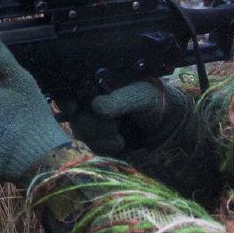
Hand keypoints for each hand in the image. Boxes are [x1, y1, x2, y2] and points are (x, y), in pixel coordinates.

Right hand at [68, 78, 190, 156]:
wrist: (170, 124)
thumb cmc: (154, 99)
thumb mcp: (139, 95)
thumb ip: (118, 101)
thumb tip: (96, 108)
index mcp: (95, 84)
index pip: (68, 90)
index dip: (64, 99)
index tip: (71, 107)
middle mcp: (88, 102)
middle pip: (73, 116)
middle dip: (92, 125)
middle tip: (114, 126)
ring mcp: (92, 123)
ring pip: (81, 134)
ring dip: (102, 138)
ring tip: (121, 136)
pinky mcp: (99, 141)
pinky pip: (93, 147)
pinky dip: (107, 148)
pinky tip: (122, 143)